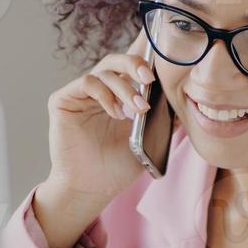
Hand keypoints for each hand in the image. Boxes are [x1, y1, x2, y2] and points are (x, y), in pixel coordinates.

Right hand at [32, 31, 154, 247]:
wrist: (91, 190)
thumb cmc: (116, 168)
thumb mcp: (148, 140)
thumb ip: (162, 118)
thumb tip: (185, 100)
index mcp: (116, 96)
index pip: (130, 68)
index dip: (144, 58)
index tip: (162, 58)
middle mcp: (97, 91)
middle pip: (116, 61)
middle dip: (135, 65)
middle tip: (149, 79)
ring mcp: (79, 95)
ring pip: (104, 71)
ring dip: (124, 87)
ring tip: (137, 109)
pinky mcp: (62, 100)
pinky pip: (86, 82)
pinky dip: (105, 94)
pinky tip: (115, 112)